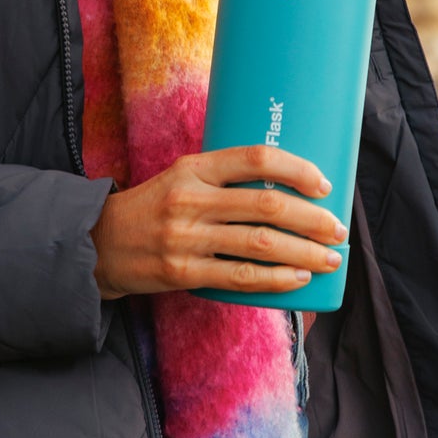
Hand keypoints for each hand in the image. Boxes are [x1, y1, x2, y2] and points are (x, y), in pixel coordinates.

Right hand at [88, 145, 346, 298]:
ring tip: (330, 259)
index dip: (296, 169)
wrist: (100, 243)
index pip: (255, 158)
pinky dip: (275, 279)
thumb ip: (226, 179)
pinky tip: (297, 278)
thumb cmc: (154, 207)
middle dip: (312, 218)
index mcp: (195, 167)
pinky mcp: (183, 272)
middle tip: (338, 229)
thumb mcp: (183, 177)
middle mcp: (191, 199)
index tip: (324, 184)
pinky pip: (239, 277)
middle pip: (267, 205)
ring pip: (260, 243)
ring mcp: (186, 237)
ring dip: (304, 252)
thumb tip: (288, 189)